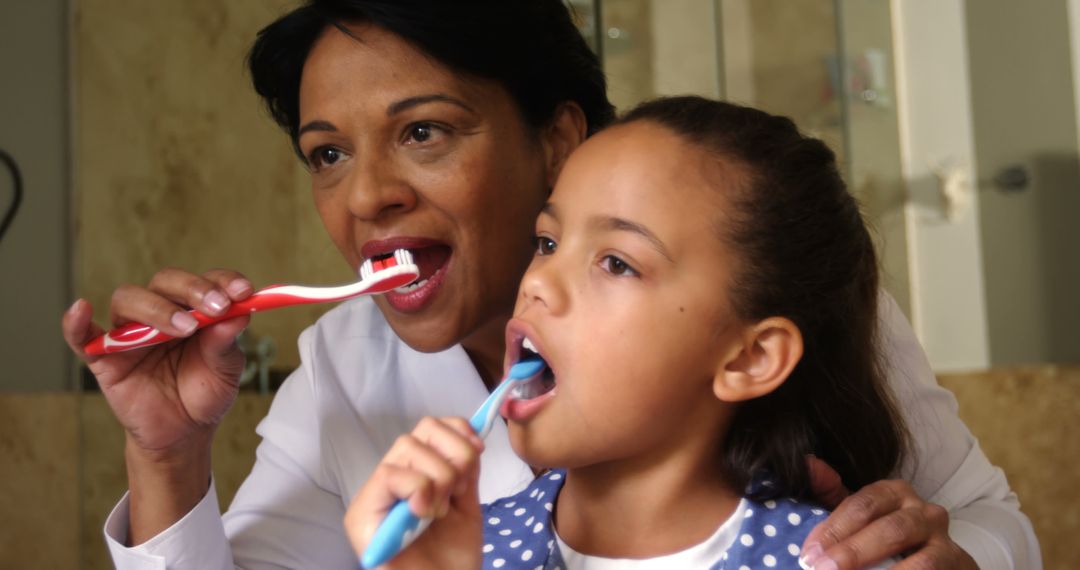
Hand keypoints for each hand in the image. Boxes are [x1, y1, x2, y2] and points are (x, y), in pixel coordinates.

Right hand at [61, 268, 252, 542]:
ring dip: (157, 308)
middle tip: (216, 307)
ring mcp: (130, 331)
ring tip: (185, 328)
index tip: (243, 290)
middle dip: (193, 290)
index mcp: (194, 308)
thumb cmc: (205, 392)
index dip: (222, 280)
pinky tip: (81, 310)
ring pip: (129, 300)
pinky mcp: (104, 357)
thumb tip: (240, 313)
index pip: (205, 281)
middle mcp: (161, 311)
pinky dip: (76, 322)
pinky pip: (82, 336)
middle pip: (166, 282)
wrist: (185, 432)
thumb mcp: (226, 369)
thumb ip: (227, 341)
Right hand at [345, 417, 484, 569]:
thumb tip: (472, 435)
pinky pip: (390, 474)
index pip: (432, 427)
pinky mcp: (361, 514)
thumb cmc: (451, 560)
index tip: (479, 452)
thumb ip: (464, 473)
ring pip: (408, 445)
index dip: (459, 431)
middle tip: (458, 491)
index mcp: (414, 474)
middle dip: (454, 454)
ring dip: (438, 476)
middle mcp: (391, 479)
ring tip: (440, 512)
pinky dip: (418, 489)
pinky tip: (424, 515)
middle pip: (423, 428)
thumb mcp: (466, 507)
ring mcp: (374, 495)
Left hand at [802, 460, 976, 568]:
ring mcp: (946, 542)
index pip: (862, 505)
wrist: (935, 566)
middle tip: (823, 568)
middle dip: (853, 552)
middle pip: (890, 530)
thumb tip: (807, 464)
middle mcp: (925, 512)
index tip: (810, 553)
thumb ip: (831, 494)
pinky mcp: (961, 566)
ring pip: (921, 561)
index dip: (833, 530)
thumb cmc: (886, 540)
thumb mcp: (859, 516)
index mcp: (896, 493)